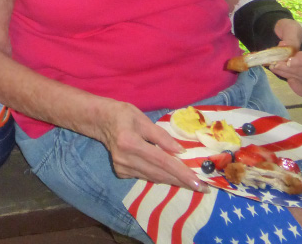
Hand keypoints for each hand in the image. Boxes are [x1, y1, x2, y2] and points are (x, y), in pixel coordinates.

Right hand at [90, 99, 206, 191]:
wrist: (99, 120)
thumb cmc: (122, 114)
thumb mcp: (142, 118)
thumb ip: (161, 136)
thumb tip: (181, 152)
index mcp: (130, 142)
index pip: (162, 161)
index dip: (182, 172)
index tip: (198, 182)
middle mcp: (125, 159)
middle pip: (160, 174)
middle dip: (182, 181)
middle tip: (202, 187)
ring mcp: (122, 168)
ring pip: (154, 178)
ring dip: (173, 180)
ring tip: (191, 182)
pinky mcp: (121, 172)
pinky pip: (146, 177)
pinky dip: (159, 176)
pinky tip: (169, 174)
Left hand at [270, 19, 301, 96]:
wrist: (295, 41)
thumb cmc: (297, 34)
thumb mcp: (292, 28)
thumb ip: (290, 36)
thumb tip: (285, 47)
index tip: (290, 61)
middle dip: (293, 68)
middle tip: (275, 63)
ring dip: (290, 74)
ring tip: (275, 67)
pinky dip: (298, 88)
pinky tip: (289, 81)